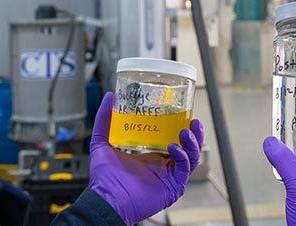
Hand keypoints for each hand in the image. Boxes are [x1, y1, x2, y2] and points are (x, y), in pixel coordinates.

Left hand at [89, 92, 203, 225]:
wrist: (106, 198)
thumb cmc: (104, 179)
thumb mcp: (102, 142)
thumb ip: (104, 120)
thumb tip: (108, 97)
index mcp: (152, 156)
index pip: (173, 140)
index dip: (180, 127)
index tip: (182, 114)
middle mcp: (163, 166)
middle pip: (188, 148)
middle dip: (194, 134)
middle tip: (193, 121)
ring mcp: (169, 177)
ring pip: (191, 158)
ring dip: (192, 143)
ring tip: (185, 131)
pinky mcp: (172, 186)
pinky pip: (184, 169)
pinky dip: (182, 156)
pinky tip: (173, 147)